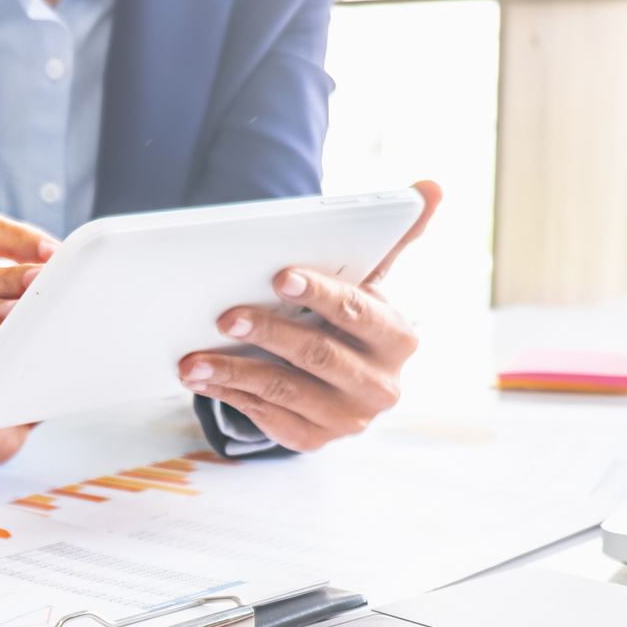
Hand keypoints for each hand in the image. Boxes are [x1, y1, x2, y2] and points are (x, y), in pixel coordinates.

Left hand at [177, 181, 439, 449]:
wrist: (348, 383)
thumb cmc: (352, 322)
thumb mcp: (372, 283)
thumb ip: (396, 236)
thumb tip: (432, 186)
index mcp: (398, 338)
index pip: (357, 311)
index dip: (319, 293)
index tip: (279, 275)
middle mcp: (381, 384)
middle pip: (318, 354)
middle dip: (268, 333)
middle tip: (224, 315)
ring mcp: (348, 418)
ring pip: (285, 390)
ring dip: (235, 372)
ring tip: (193, 359)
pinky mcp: (316, 440)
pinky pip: (269, 420)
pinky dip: (233, 398)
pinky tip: (204, 381)